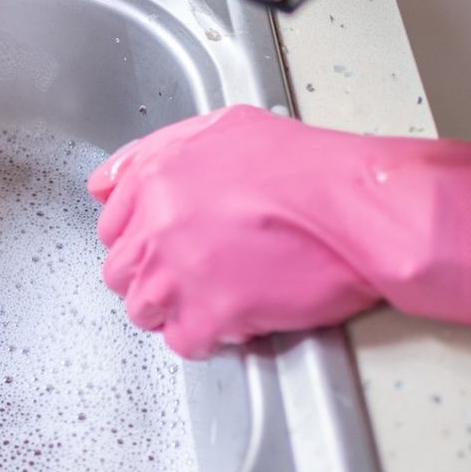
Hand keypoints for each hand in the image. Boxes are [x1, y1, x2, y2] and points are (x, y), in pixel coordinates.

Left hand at [88, 105, 470, 359]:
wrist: (362, 209)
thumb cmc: (313, 168)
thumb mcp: (228, 128)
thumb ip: (162, 153)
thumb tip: (115, 180)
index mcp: (157, 175)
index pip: (108, 222)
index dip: (138, 236)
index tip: (161, 244)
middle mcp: (156, 223)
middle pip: (121, 271)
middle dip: (154, 275)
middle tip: (193, 273)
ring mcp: (178, 272)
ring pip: (143, 310)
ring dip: (174, 308)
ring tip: (216, 296)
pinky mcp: (210, 315)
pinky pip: (183, 343)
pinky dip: (205, 338)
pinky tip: (233, 320)